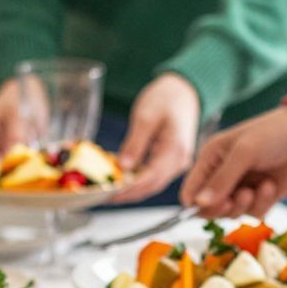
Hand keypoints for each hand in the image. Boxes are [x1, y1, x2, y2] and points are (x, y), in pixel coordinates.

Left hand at [112, 73, 200, 203]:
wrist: (183, 92)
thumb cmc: (167, 98)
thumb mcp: (145, 116)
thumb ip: (135, 143)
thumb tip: (124, 166)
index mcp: (176, 149)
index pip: (151, 177)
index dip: (130, 188)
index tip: (110, 193)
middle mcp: (180, 161)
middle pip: (152, 186)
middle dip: (128, 193)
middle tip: (103, 196)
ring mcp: (177, 163)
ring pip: (153, 184)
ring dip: (132, 189)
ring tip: (108, 191)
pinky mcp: (171, 162)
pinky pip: (153, 176)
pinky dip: (137, 180)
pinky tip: (121, 180)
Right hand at [182, 105, 286, 216]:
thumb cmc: (273, 133)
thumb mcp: (245, 152)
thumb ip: (222, 179)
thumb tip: (198, 204)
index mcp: (211, 159)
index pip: (191, 190)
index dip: (195, 203)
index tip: (210, 204)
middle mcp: (223, 176)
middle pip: (208, 208)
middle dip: (221, 208)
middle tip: (233, 199)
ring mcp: (242, 187)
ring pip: (231, 214)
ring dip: (243, 206)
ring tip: (255, 190)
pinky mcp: (262, 197)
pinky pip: (253, 213)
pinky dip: (262, 203)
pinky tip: (271, 185)